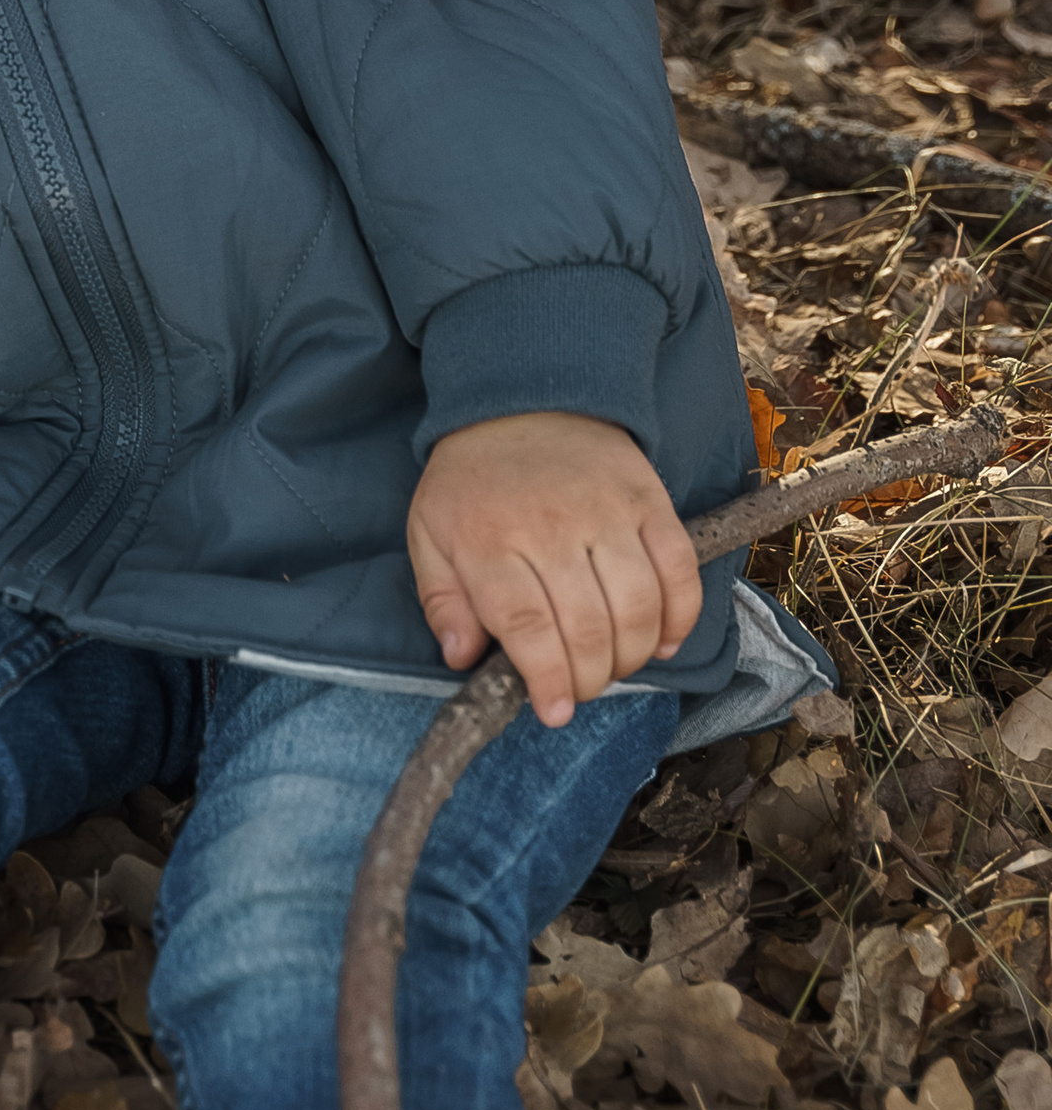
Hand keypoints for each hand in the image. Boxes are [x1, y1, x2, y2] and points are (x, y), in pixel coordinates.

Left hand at [406, 413, 701, 727]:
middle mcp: (551, 527)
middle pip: (588, 627)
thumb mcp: (429, 534)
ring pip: (638, 606)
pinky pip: (680, 570)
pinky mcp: (649, 500)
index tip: (554, 712)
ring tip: (615, 666)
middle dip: (590, 679)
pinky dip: (680, 617)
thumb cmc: (472, 481)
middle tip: (581, 689)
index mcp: (489, 540)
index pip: (528, 627)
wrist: (523, 398)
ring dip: (633, 655)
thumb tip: (461, 656)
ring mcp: (606, 511)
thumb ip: (442, 600)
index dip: (547, 679)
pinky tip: (662, 641)